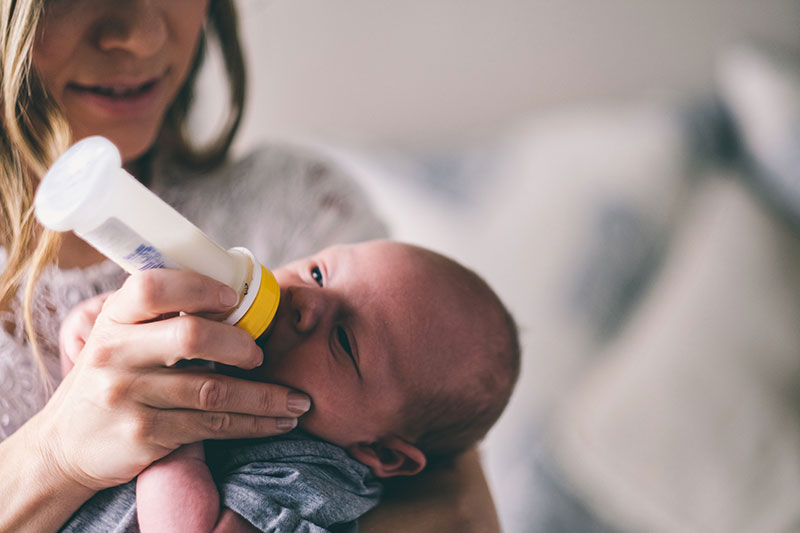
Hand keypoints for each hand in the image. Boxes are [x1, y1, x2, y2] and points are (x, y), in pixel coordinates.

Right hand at [34, 269, 308, 490]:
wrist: (65, 444)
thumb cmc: (111, 378)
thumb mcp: (120, 337)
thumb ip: (160, 316)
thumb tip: (234, 296)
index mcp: (114, 318)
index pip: (154, 287)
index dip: (200, 288)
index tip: (233, 299)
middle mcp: (115, 353)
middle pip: (191, 336)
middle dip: (240, 345)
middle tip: (261, 355)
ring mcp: (128, 396)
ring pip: (213, 390)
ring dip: (266, 397)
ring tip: (297, 400)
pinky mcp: (145, 434)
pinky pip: (212, 425)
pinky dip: (253, 424)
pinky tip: (277, 421)